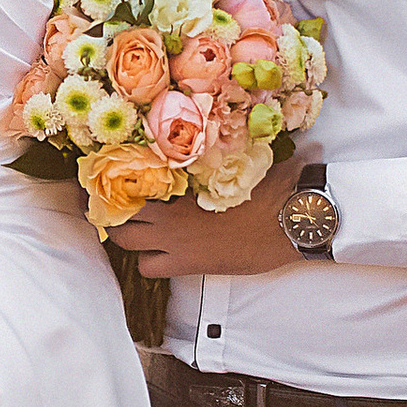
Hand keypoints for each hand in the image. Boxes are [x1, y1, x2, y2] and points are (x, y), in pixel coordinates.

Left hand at [107, 166, 304, 280]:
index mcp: (181, 180)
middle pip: (119, 209)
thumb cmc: (272, 188)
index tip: (118, 178)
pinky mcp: (187, 264)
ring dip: (128, 236)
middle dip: (116, 208)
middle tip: (122, 208)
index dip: (122, 179)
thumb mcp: (239, 164)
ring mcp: (174, 239)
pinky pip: (148, 268)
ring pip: (124, 241)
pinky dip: (150, 263)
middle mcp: (169, 210)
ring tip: (138, 231)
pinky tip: (163, 255)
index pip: (134, 176)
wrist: (289, 220)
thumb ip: (217, 155)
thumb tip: (217, 138)